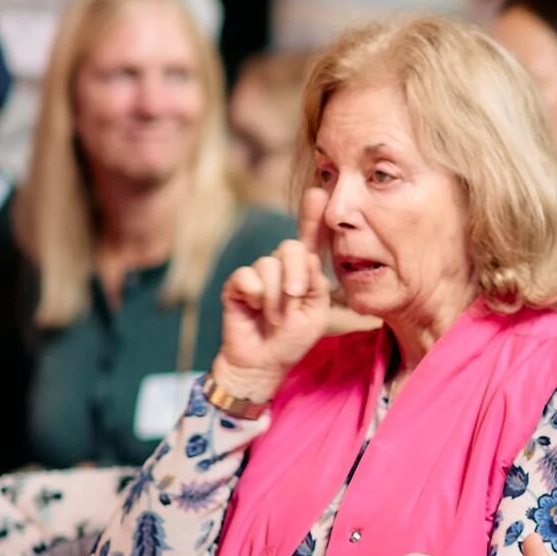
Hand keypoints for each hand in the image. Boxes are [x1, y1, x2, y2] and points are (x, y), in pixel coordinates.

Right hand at [213, 187, 337, 403]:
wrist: (263, 363)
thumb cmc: (292, 339)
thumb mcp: (316, 313)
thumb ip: (316, 284)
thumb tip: (307, 256)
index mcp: (305, 272)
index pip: (311, 239)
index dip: (313, 216)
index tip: (318, 193)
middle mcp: (281, 267)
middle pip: (290, 247)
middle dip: (296, 273)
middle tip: (295, 298)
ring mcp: (258, 275)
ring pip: (270, 266)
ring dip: (276, 297)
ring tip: (273, 317)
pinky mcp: (237, 284)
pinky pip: (248, 276)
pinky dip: (255, 295)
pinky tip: (254, 308)